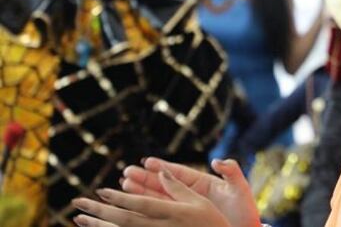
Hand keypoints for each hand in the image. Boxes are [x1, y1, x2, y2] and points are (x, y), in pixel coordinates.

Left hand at [72, 168, 233, 226]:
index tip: (100, 191)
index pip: (139, 205)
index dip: (119, 198)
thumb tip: (161, 171)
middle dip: (99, 211)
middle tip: (77, 202)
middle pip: (123, 220)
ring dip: (98, 226)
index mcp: (172, 214)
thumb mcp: (200, 202)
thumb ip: (178, 187)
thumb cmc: (212, 224)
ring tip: (79, 218)